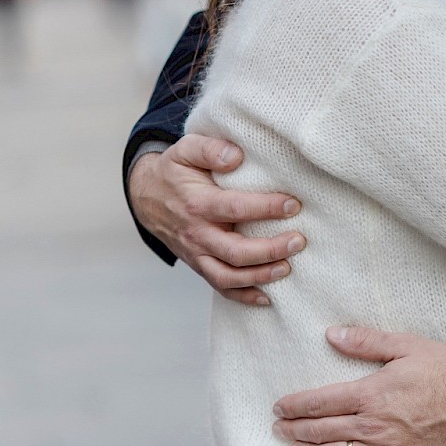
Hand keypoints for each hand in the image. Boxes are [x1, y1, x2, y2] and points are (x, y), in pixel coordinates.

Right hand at [128, 135, 305, 305]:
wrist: (146, 196)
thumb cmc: (174, 171)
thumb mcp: (186, 149)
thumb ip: (210, 149)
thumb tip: (236, 157)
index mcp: (197, 203)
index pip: (235, 209)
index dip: (266, 208)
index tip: (293, 205)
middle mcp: (197, 233)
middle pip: (235, 251)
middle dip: (270, 250)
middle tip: (298, 241)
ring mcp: (197, 254)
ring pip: (228, 276)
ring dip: (260, 276)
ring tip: (288, 267)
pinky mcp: (199, 265)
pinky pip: (220, 287)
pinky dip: (243, 296)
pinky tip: (268, 296)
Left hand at [271, 327, 445, 445]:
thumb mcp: (406, 345)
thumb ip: (366, 341)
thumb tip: (331, 334)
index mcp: (371, 394)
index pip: (320, 402)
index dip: (296, 406)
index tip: (279, 407)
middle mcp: (373, 426)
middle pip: (322, 430)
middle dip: (295, 430)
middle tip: (278, 429)